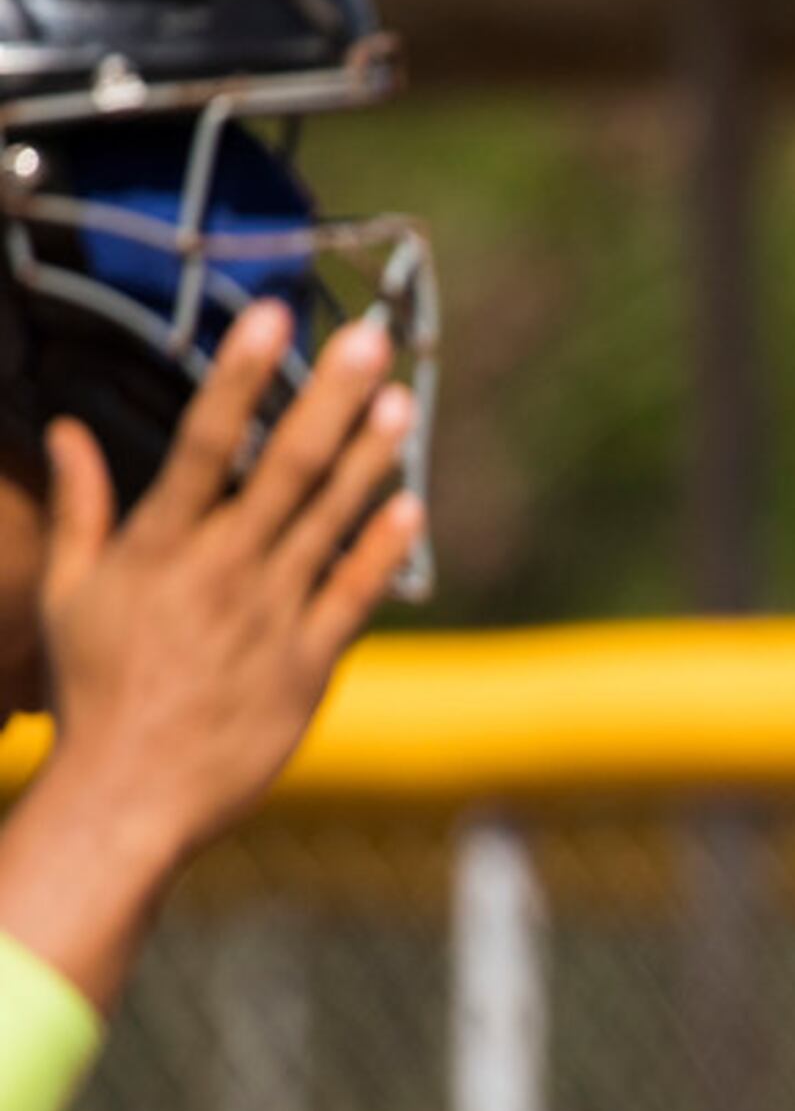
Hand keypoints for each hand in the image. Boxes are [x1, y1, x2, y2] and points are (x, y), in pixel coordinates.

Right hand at [0, 302, 419, 1007]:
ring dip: (369, 457)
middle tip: (369, 336)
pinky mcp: (309, 664)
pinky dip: (381, 548)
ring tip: (402, 398)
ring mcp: (269, 616)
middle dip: (328, 396)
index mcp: (157, 547)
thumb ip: (81, 508)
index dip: (241, 373)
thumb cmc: (93, 694)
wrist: (128, 796)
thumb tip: (69, 429)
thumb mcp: (69, 595)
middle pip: (283, 466)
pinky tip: (410, 504)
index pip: (203, 440)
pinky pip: (353, 595)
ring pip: (329, 520)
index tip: (271, 315)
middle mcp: (219, 571)